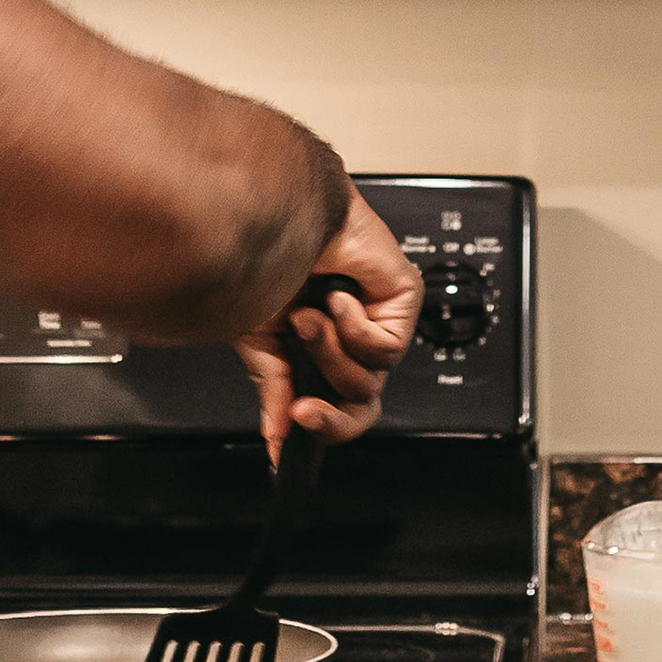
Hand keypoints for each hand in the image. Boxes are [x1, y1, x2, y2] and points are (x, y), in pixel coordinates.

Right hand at [232, 192, 422, 454]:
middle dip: (332, 419)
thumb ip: (273, 389)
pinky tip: (337, 298)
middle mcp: (352, 338)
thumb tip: (276, 436)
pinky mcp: (403, 299)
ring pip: (369, 378)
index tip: (286, 444)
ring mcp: (379, 319)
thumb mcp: (258, 337)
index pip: (335, 407)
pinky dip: (353, 327)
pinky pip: (385, 346)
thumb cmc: (265, 259)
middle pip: (361, 407)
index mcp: (321, 349)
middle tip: (304, 410)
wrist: (278, 217)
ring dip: (330, 352)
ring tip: (308, 318)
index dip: (317, 429)